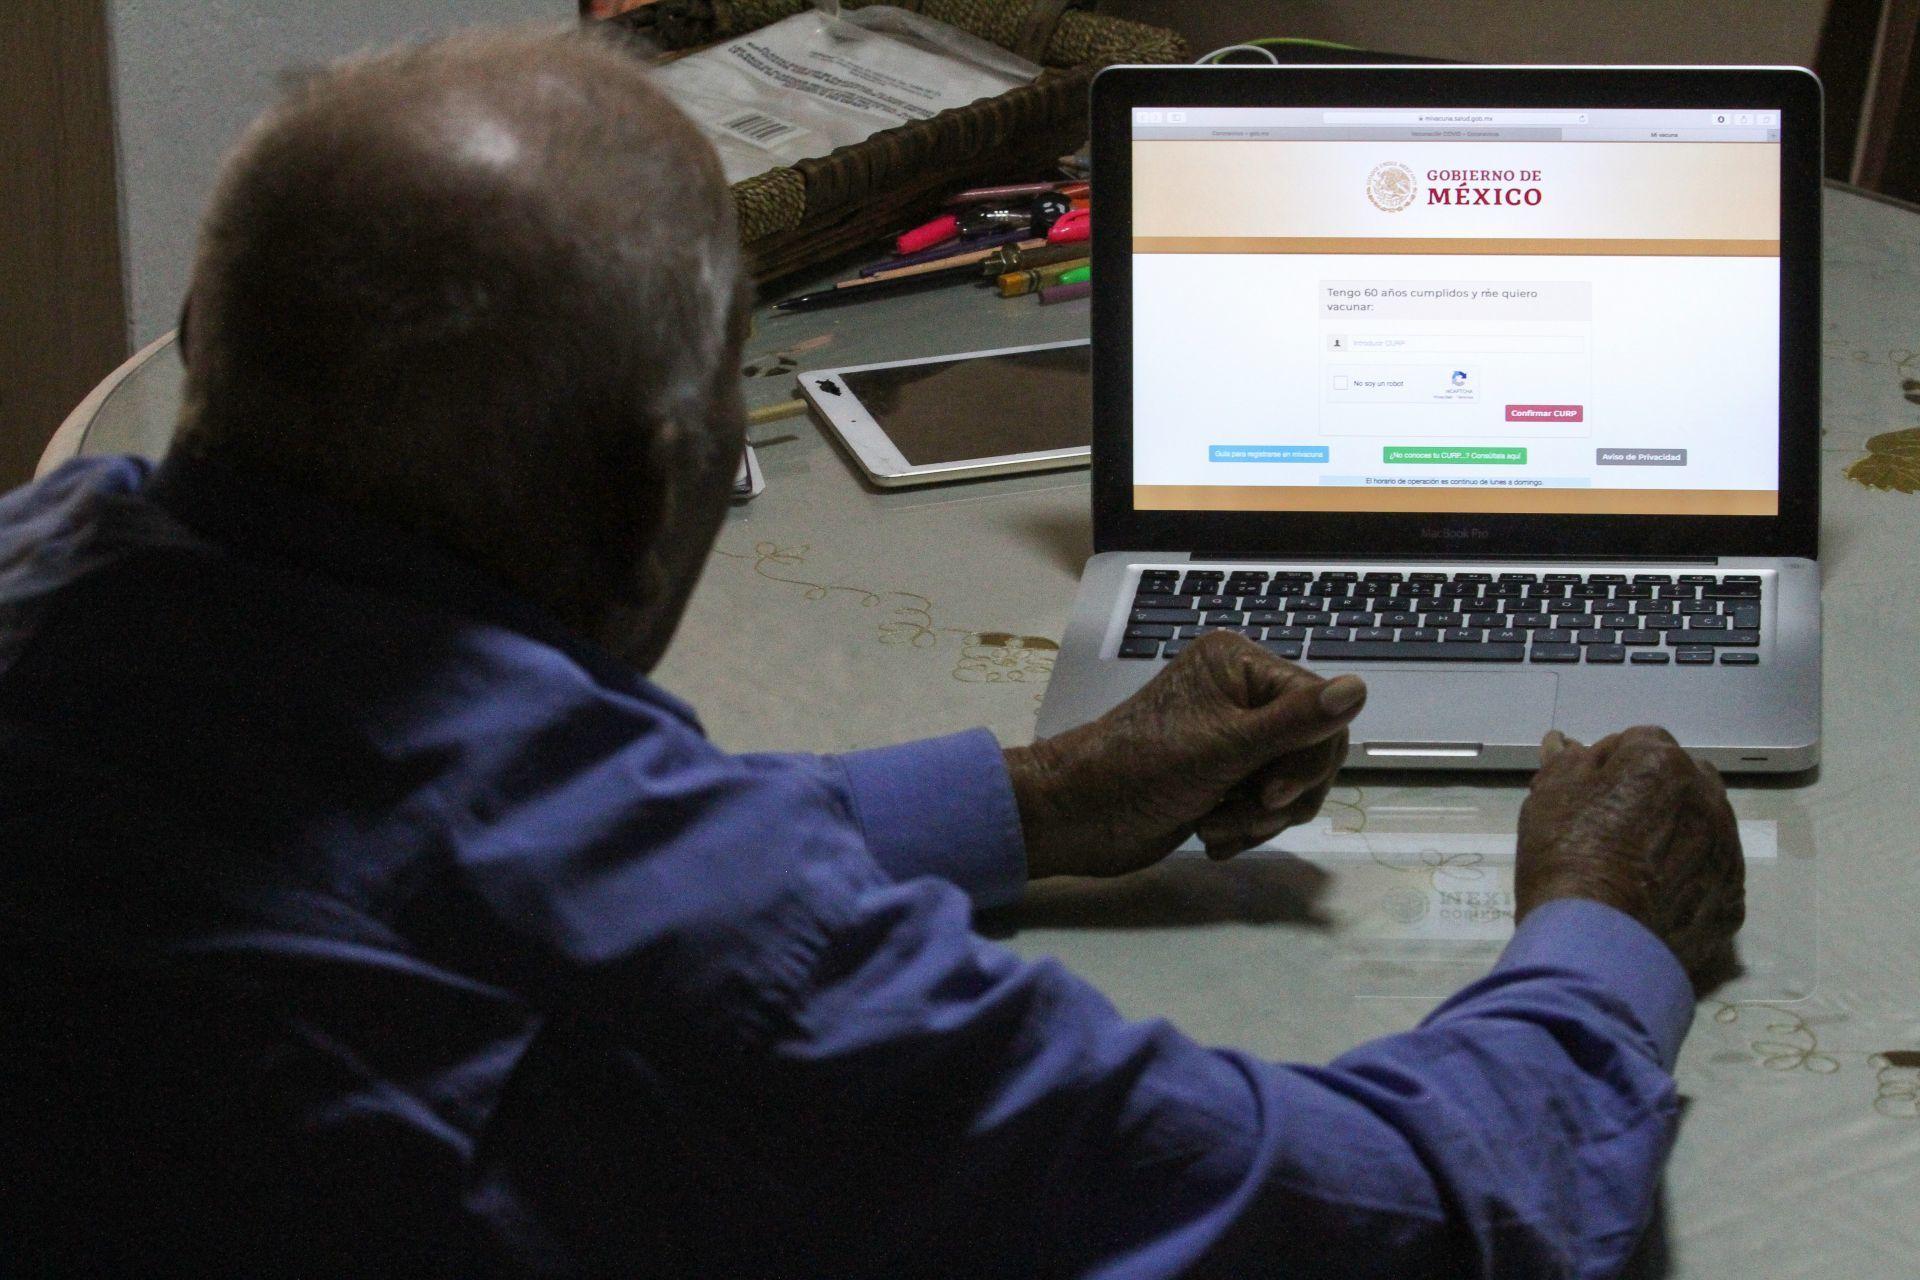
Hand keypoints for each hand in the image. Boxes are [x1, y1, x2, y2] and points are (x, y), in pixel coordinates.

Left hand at [1003, 631, 1366, 879]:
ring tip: (1217, 825)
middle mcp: (1240, 693)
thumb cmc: (1141, 771)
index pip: (1318, 708)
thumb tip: (1358, 689)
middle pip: (1312, 749)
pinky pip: (1266, 806)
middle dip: (1282, 794)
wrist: (1077, 819)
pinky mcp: (1222, 777)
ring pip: (1292, 784)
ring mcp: (1232, 737)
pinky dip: (1244, 828)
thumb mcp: (1225, 748)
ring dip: (1259, 817)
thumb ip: (1295, 724)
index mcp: (1238, 665)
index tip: (1272, 793)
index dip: (1308, 757)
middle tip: (1244, 810)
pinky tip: (1209, 836)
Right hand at [1516, 726, 1744, 996]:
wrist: (1594, 941)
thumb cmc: (1566, 855)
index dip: (1607, 765)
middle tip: (1611, 825)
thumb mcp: (1549, 794)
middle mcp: (1708, 799)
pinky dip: (1690, 880)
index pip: (1637, 742)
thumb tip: (1564, 742)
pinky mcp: (1732, 900)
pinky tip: (1654, 898)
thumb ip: (1566, 760)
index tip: (1584, 793)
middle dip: (1653, 792)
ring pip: (1704, 827)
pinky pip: (1712, 875)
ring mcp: (1726, 852)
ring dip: (1677, 834)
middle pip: (1683, 779)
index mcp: (1662, 762)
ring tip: (1634, 866)